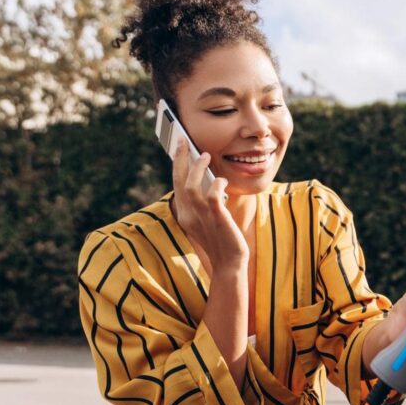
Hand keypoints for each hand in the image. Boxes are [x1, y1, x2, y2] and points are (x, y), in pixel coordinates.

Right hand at [170, 142, 248, 273]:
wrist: (229, 263)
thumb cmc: (220, 240)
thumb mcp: (205, 220)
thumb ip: (202, 203)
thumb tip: (207, 179)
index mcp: (184, 215)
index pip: (176, 184)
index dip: (178, 165)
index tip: (179, 148)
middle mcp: (188, 215)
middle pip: (179, 181)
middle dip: (181, 159)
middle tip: (184, 141)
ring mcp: (202, 217)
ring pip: (192, 186)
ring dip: (197, 168)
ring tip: (205, 155)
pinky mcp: (217, 219)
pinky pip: (212, 197)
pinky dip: (216, 185)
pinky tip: (221, 180)